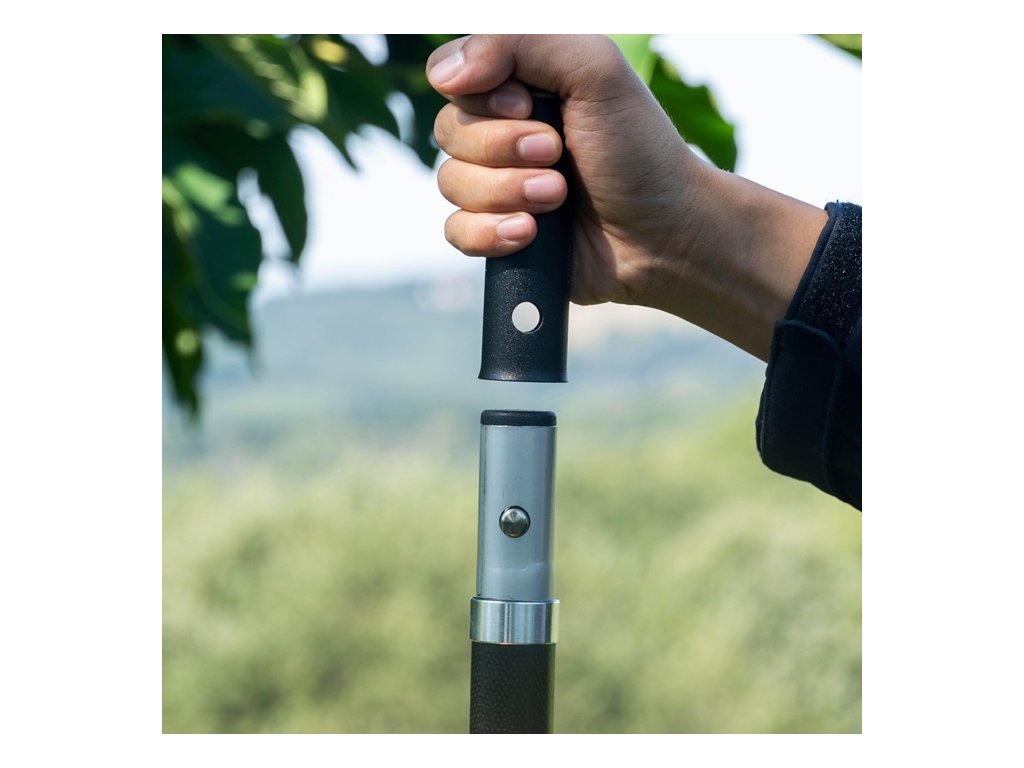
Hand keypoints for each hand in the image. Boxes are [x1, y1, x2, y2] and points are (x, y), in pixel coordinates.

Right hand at [427, 35, 826, 360]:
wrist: (664, 235)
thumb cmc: (639, 150)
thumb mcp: (594, 70)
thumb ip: (520, 43)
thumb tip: (445, 74)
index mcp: (522, 86)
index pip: (455, 80)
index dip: (483, 99)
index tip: (530, 108)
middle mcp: (504, 133)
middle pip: (449, 133)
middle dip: (504, 149)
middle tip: (557, 156)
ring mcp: (500, 187)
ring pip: (451, 184)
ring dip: (506, 192)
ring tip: (557, 198)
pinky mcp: (500, 236)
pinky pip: (456, 232)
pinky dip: (490, 234)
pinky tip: (529, 235)